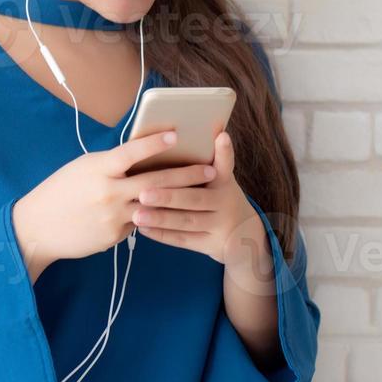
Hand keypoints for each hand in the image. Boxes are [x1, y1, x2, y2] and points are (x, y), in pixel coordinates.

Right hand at [11, 128, 222, 281]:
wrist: (37, 228)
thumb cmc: (59, 192)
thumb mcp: (81, 169)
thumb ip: (109, 165)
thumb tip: (138, 159)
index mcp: (98, 169)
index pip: (131, 152)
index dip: (155, 143)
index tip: (177, 135)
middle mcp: (108, 191)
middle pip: (155, 180)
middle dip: (186, 174)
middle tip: (210, 169)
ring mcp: (113, 216)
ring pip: (154, 205)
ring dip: (179, 198)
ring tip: (201, 193)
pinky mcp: (115, 235)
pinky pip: (139, 222)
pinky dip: (149, 215)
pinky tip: (163, 212)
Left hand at [129, 129, 269, 272]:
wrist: (245, 235)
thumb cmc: (219, 198)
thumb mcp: (219, 181)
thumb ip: (204, 164)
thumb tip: (174, 136)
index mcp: (225, 182)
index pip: (225, 165)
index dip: (224, 152)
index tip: (221, 136)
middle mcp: (225, 203)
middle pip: (195, 198)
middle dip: (168, 197)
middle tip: (143, 193)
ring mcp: (219, 226)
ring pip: (187, 222)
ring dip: (160, 218)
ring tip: (137, 214)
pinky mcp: (210, 244)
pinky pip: (184, 240)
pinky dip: (163, 235)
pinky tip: (143, 229)